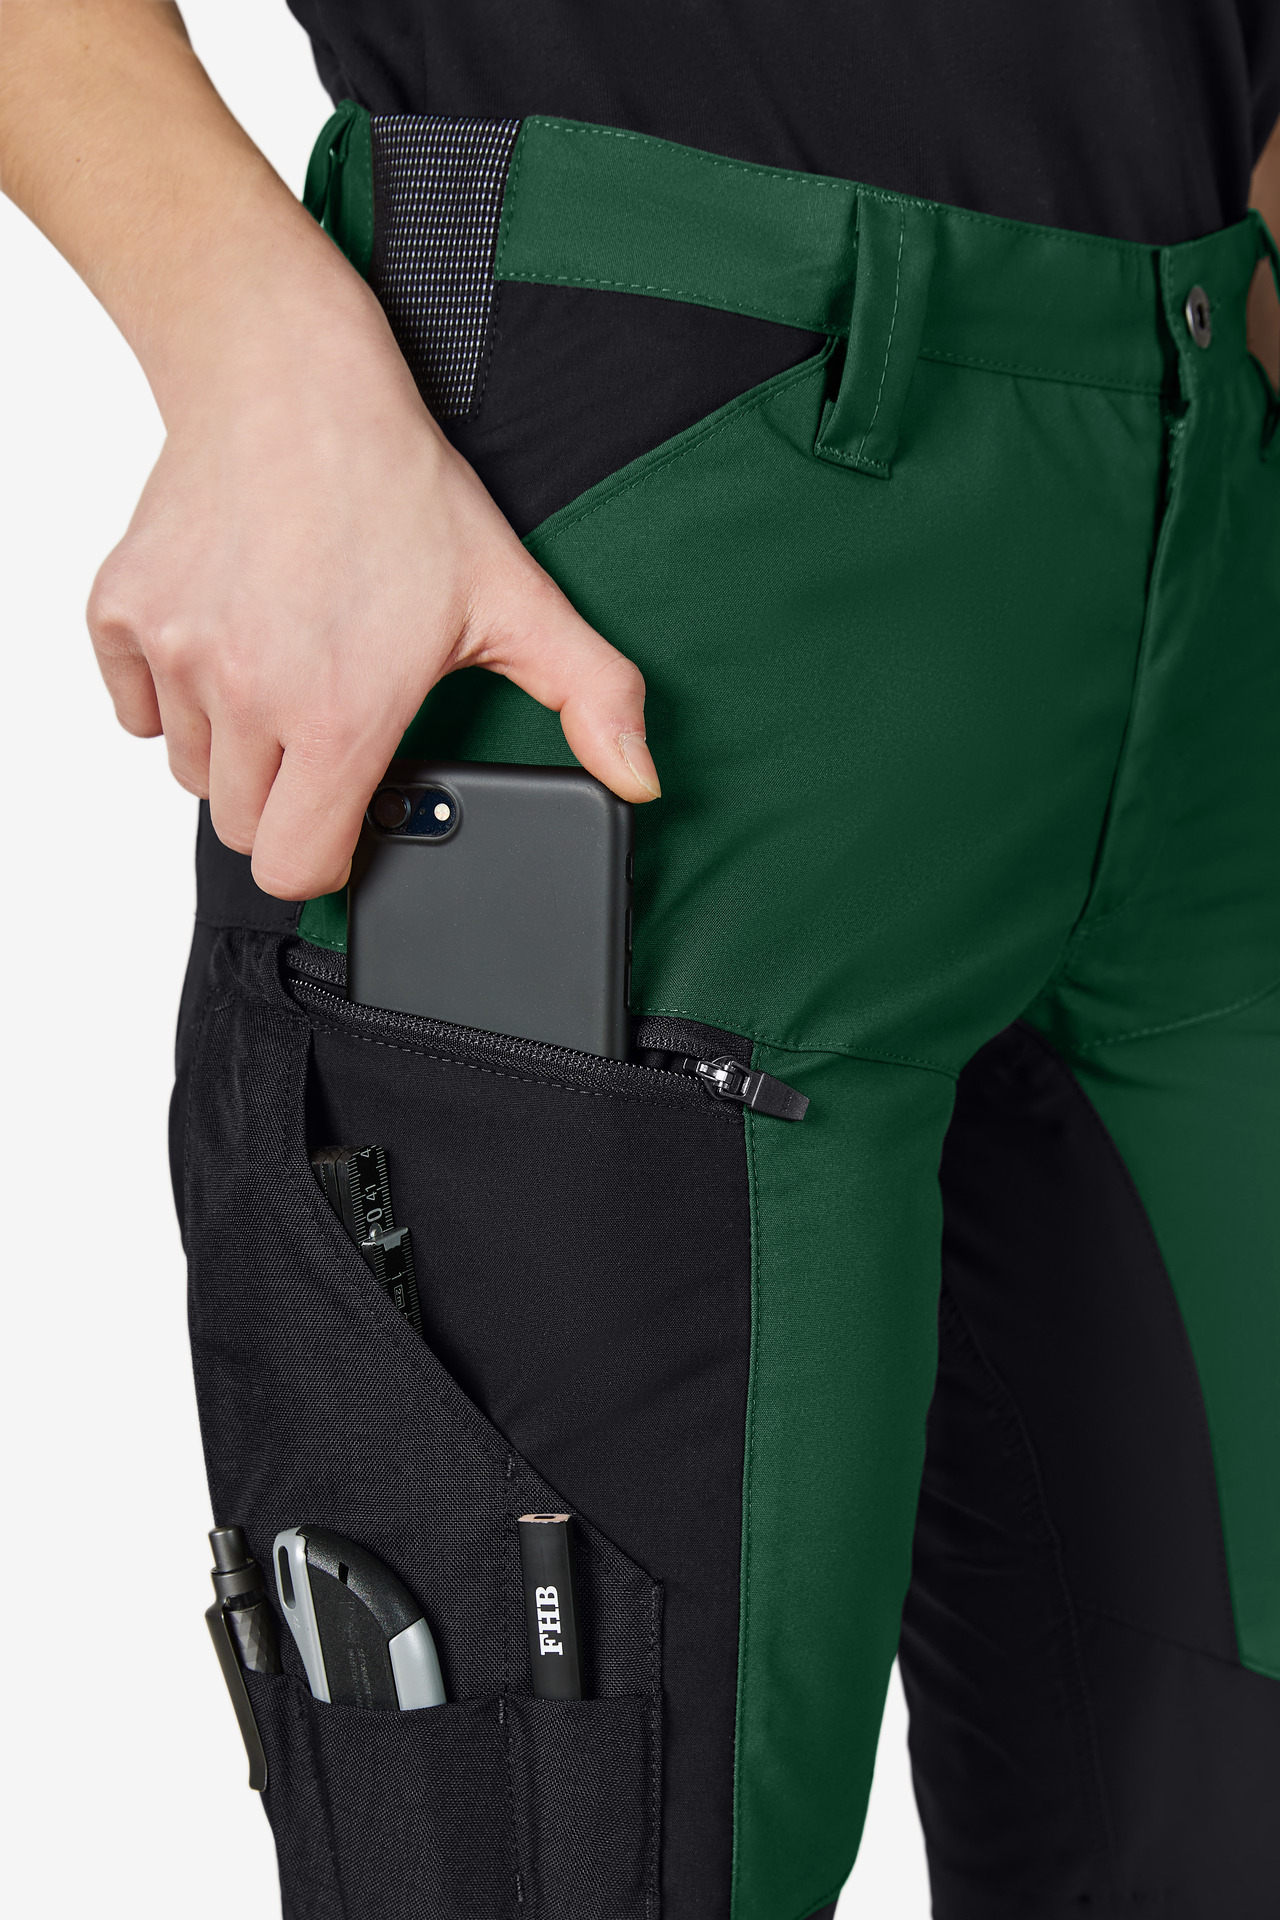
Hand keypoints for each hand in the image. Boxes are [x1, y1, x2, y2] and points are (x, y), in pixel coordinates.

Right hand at [87, 261, 659, 900]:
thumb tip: (638, 778)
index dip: (327, 854)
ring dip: (234, 747)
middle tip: (326, 727)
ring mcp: (176, 654)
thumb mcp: (516, 597)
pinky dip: (172, 693)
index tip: (346, 816)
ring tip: (283, 670)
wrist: (288, 378)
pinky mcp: (120, 616)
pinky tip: (227, 638)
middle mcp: (246, 695)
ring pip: (190, 770)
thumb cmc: (396, 487)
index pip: (295, 868)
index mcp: (337, 716)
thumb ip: (589, 697)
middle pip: (242, 828)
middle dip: (287, 800)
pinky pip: (134, 707)